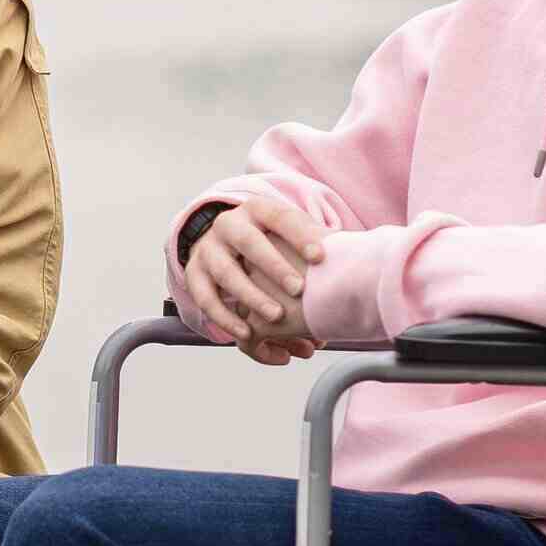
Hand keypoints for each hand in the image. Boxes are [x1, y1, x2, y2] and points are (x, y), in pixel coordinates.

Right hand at [185, 201, 327, 346]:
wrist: (222, 242)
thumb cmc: (270, 243)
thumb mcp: (287, 234)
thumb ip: (312, 243)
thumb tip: (350, 257)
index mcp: (258, 210)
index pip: (280, 217)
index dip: (300, 235)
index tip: (321, 256)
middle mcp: (229, 225)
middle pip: (249, 243)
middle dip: (274, 266)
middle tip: (298, 290)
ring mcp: (208, 250)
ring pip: (226, 273)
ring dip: (251, 296)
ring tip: (276, 317)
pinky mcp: (194, 275)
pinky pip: (206, 298)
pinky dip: (225, 318)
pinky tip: (247, 334)